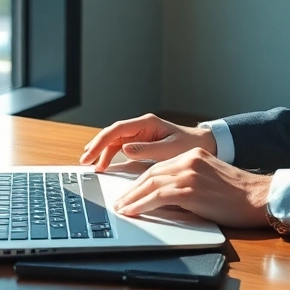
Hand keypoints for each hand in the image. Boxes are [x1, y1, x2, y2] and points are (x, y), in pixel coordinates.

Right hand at [79, 113, 215, 171]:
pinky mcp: (141, 143)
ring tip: (93, 165)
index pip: (117, 129)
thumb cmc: (190, 145)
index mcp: (147, 123)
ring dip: (102, 152)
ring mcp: (140, 134)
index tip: (90, 154)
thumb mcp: (170, 149)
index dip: (101, 142)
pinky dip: (111, 155)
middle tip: (85, 161)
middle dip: (96, 147)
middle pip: (112, 134)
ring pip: (114, 141)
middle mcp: (141, 126)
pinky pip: (121, 147)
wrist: (205, 145)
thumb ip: (147, 149)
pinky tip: (104, 164)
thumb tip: (125, 149)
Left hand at [113, 148, 272, 227]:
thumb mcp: (210, 179)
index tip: (129, 191)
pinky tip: (133, 211)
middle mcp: (189, 160)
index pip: (159, 167)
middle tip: (120, 202)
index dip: (141, 181)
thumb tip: (165, 199)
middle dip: (132, 189)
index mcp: (193, 155)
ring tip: (122, 209)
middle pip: (151, 173)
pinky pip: (158, 196)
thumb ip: (189, 182)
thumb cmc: (239, 194)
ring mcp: (189, 174)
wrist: (259, 197)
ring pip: (151, 184)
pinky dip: (142, 204)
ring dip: (132, 198)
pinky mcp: (191, 190)